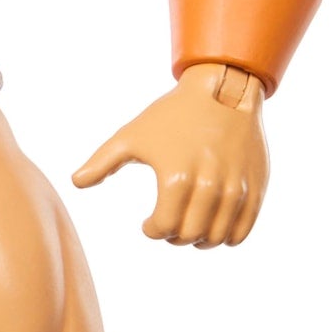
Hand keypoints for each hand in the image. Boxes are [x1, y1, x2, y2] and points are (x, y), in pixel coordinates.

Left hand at [72, 65, 268, 248]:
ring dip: (199, 240)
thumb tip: (76, 182)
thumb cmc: (171, 115)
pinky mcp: (256, 187)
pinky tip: (212, 226)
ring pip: (217, 238)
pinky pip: (241, 231)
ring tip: (189, 227)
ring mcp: (236, 188)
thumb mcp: (132, 135)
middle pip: (189, 237)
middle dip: (174, 237)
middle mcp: (209, 185)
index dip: (152, 230)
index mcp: (177, 177)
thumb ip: (102, 162)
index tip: (148, 223)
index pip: (164, 229)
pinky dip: (225, 237)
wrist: (223, 91)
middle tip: (168, 226)